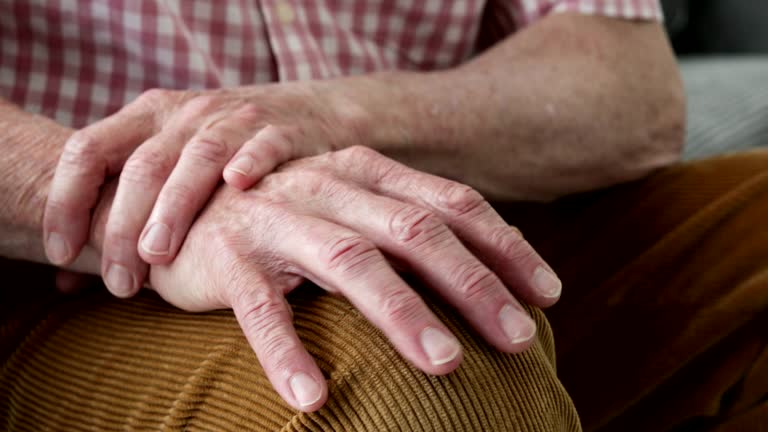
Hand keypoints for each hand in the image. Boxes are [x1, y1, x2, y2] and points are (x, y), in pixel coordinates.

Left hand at [43, 82, 363, 296]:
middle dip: (124, 224)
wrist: (306, 113)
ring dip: (176, 205)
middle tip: (120, 280)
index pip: (88, 149)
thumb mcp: (170, 164)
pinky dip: (250, 163)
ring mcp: (236, 119)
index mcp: (149, 116)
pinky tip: (236, 187)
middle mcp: (188, 114)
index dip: (66, 200)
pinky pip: (263, 145)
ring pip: (199, 157)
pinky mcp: (282, 131)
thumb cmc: (227, 153)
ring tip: (159, 253)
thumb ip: (122, 215)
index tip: (62, 253)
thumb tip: (65, 281)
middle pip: (143, 165)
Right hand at [98, 146, 561, 411]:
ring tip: (446, 364)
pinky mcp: (230, 257)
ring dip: (401, 313)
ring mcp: (279, 218)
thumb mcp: (349, 208)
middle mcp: (330, 186)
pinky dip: (287, 352)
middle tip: (519, 339)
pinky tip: (313, 399)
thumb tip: (485, 271)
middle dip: (473, 285)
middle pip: (416, 231)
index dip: (505, 248)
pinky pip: (262, 308)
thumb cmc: (284, 217)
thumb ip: (405, 226)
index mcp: (367, 172)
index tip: (548, 296)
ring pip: (351, 261)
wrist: (180, 201)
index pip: (453, 204)